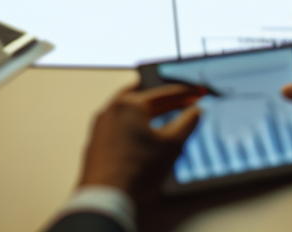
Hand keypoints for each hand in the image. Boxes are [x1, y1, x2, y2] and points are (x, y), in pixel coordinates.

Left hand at [77, 83, 202, 203]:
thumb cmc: (138, 169)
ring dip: (144, 109)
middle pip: (141, 97)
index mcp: (129, 104)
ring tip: (156, 108)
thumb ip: (186, 124)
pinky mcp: (95, 142)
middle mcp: (111, 109)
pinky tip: (136, 133)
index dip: (183, 94)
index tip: (196, 93)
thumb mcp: (171, 146)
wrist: (107, 196)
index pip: (162, 94)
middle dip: (162, 98)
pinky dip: (131, 124)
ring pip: (126, 110)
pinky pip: (116, 125)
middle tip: (177, 97)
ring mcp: (100, 126)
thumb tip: (196, 112)